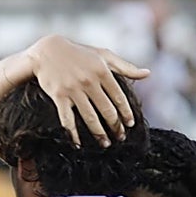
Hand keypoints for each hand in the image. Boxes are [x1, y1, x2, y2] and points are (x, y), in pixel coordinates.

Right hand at [27, 35, 150, 147]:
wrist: (47, 51)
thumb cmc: (79, 54)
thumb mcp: (103, 55)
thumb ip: (125, 67)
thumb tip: (147, 74)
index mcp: (102, 71)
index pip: (119, 98)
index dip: (126, 113)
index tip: (130, 125)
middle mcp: (89, 81)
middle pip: (107, 110)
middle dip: (115, 127)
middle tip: (120, 137)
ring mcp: (73, 90)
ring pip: (90, 118)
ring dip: (99, 134)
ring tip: (105, 144)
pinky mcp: (59, 96)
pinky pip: (67, 120)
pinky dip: (73, 134)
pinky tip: (78, 145)